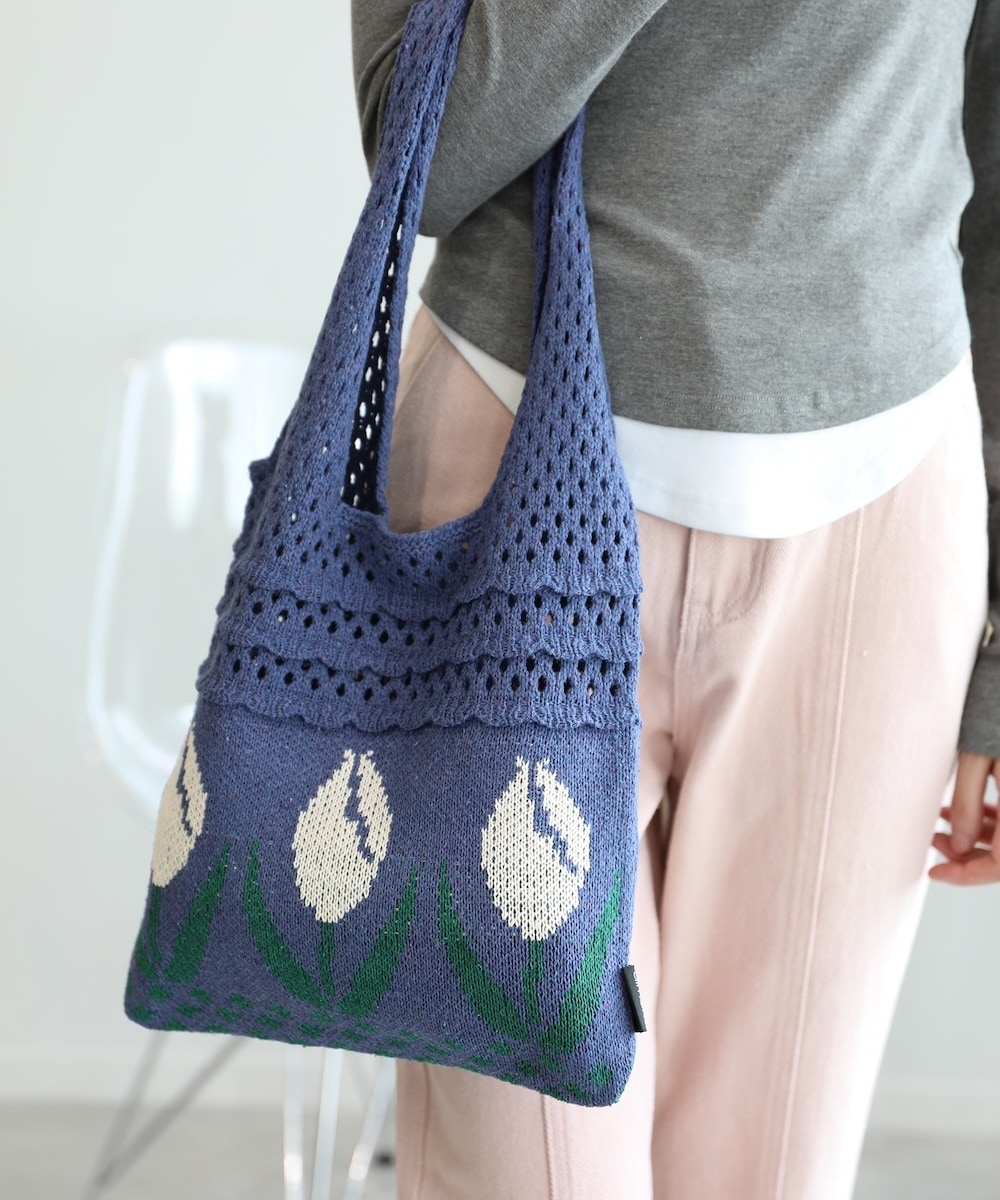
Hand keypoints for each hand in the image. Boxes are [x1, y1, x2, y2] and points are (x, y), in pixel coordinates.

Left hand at [928, 751, 999, 884]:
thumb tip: (957, 846)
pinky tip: (955, 810)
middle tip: (933, 841)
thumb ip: (966, 803)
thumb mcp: (975, 760)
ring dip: (971, 837)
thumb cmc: (992, 721)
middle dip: (964, 855)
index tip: (934, 872)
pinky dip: (982, 821)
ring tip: (939, 822)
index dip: (967, 874)